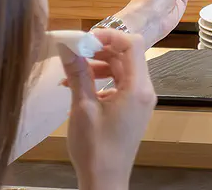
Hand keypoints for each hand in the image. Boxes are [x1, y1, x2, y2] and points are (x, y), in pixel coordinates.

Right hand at [58, 29, 155, 189]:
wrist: (105, 182)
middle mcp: (144, 91)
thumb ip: (77, 73)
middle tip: (75, 52)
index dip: (109, 35)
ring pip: (121, 69)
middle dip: (100, 50)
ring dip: (98, 65)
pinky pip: (119, 84)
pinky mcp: (132, 109)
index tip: (85, 38)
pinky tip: (79, 89)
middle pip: (126, 55)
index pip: (132, 45)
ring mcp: (139, 101)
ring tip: (72, 73)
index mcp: (138, 88)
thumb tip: (67, 45)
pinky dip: (101, 80)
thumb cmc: (96, 149)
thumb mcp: (82, 107)